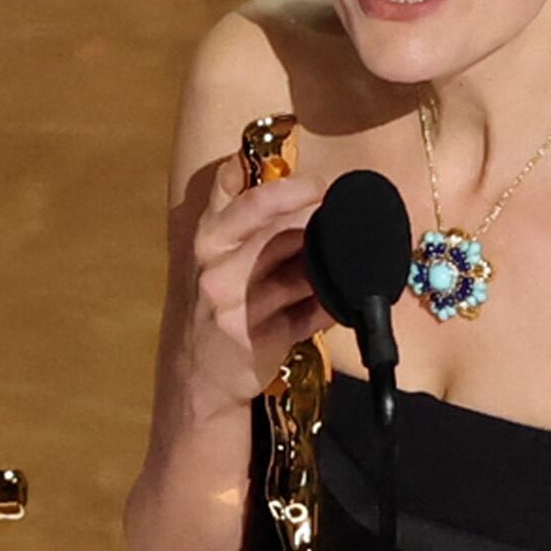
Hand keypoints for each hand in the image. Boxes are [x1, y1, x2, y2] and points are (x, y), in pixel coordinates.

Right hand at [176, 157, 331, 410]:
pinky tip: (343, 299)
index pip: (236, 194)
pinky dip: (333, 304)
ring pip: (300, 272)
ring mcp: (238, 306)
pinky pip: (312, 313)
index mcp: (208, 238)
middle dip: (319, 220)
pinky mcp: (261, 338)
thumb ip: (237, 212)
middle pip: (277, 231)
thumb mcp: (213, 254)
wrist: (197, 376)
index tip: (319, 183)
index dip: (285, 186)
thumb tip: (290, 174)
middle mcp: (217, 268)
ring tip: (352, 252)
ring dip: (331, 262)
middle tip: (349, 212)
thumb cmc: (217, 304)